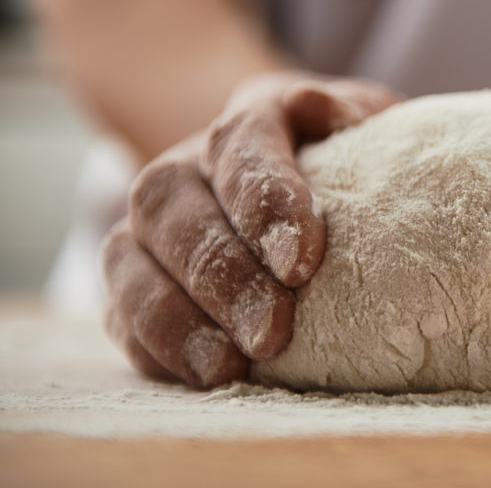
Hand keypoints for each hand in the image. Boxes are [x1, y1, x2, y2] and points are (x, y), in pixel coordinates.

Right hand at [101, 72, 400, 387]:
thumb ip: (361, 119)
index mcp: (256, 115)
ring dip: (177, 318)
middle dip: (221, 276)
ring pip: (129, 256)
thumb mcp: (372, 128)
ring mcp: (153, 218)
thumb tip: (335, 116)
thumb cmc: (353, 159)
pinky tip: (201, 375)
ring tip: (230, 367)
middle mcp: (191, 160)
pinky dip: (153, 346)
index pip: (244, 143)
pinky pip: (118, 308)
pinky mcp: (134, 272)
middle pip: (175, 205)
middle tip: (272, 333)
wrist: (306, 176)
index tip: (300, 265)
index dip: (265, 201)